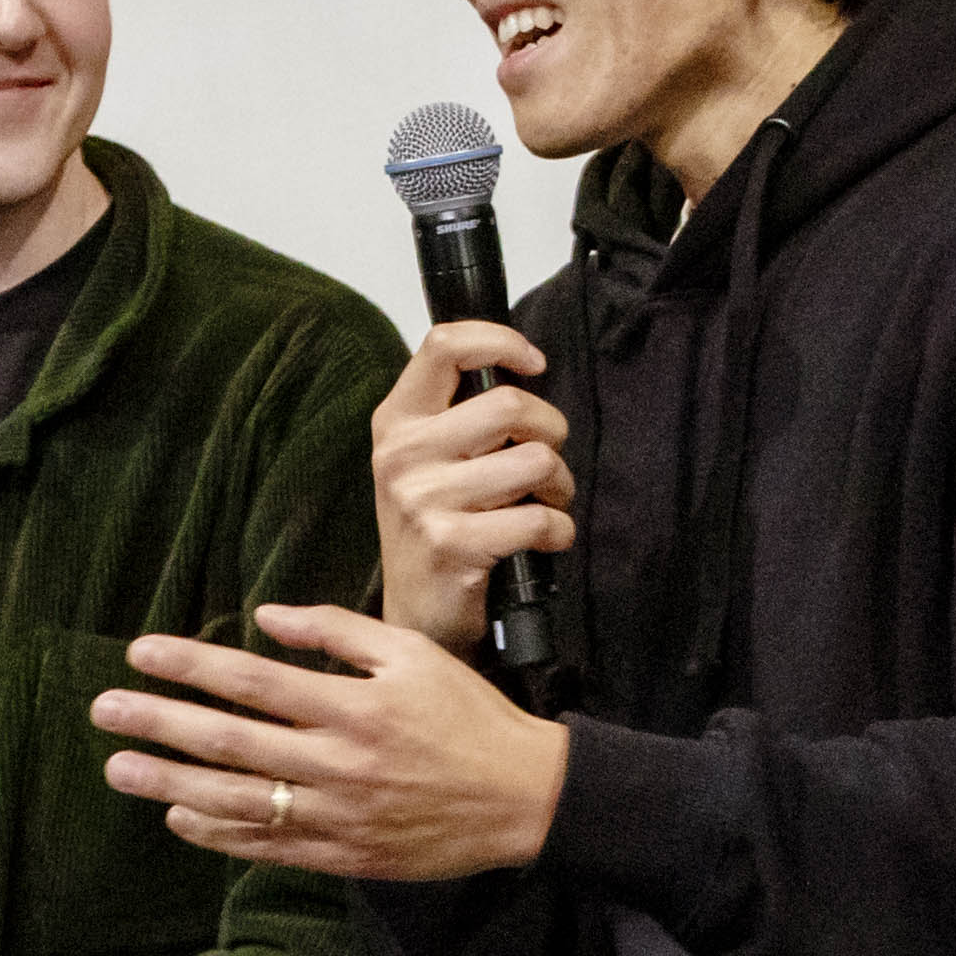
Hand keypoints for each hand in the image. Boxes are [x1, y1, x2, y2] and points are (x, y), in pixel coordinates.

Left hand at [94, 603, 572, 884]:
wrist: (523, 799)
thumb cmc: (467, 718)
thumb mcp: (413, 655)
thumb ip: (340, 631)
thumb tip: (268, 616)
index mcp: (353, 706)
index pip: (252, 681)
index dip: (190, 667)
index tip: (140, 653)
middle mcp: (337, 762)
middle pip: (229, 742)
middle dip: (160, 724)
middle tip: (103, 711)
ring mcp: (336, 815)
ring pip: (238, 800)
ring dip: (170, 786)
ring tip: (119, 770)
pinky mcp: (342, 856)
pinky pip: (268, 846)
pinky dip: (219, 834)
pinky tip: (178, 819)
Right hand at [371, 323, 573, 650]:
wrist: (417, 612)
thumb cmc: (438, 526)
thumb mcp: (428, 458)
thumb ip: (461, 412)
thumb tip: (524, 367)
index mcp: (397, 421)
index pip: (445, 345)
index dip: (502, 342)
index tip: (534, 364)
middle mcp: (401, 454)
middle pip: (511, 405)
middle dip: (551, 433)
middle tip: (543, 465)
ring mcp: (421, 500)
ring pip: (537, 461)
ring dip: (559, 487)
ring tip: (542, 504)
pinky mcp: (449, 544)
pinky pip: (539, 518)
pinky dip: (558, 532)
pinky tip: (542, 542)